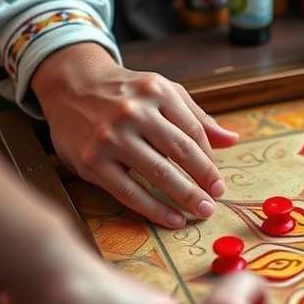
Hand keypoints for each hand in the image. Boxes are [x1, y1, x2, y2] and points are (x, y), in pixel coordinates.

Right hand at [32, 43, 238, 228]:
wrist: (71, 84)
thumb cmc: (126, 93)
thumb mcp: (163, 93)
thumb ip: (197, 117)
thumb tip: (232, 140)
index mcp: (157, 92)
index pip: (193, 132)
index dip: (209, 160)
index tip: (218, 181)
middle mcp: (133, 112)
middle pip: (180, 151)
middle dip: (204, 179)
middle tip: (217, 199)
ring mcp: (110, 136)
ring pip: (158, 173)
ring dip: (185, 196)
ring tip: (202, 211)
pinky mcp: (91, 160)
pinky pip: (129, 191)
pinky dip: (154, 209)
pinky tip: (173, 218)